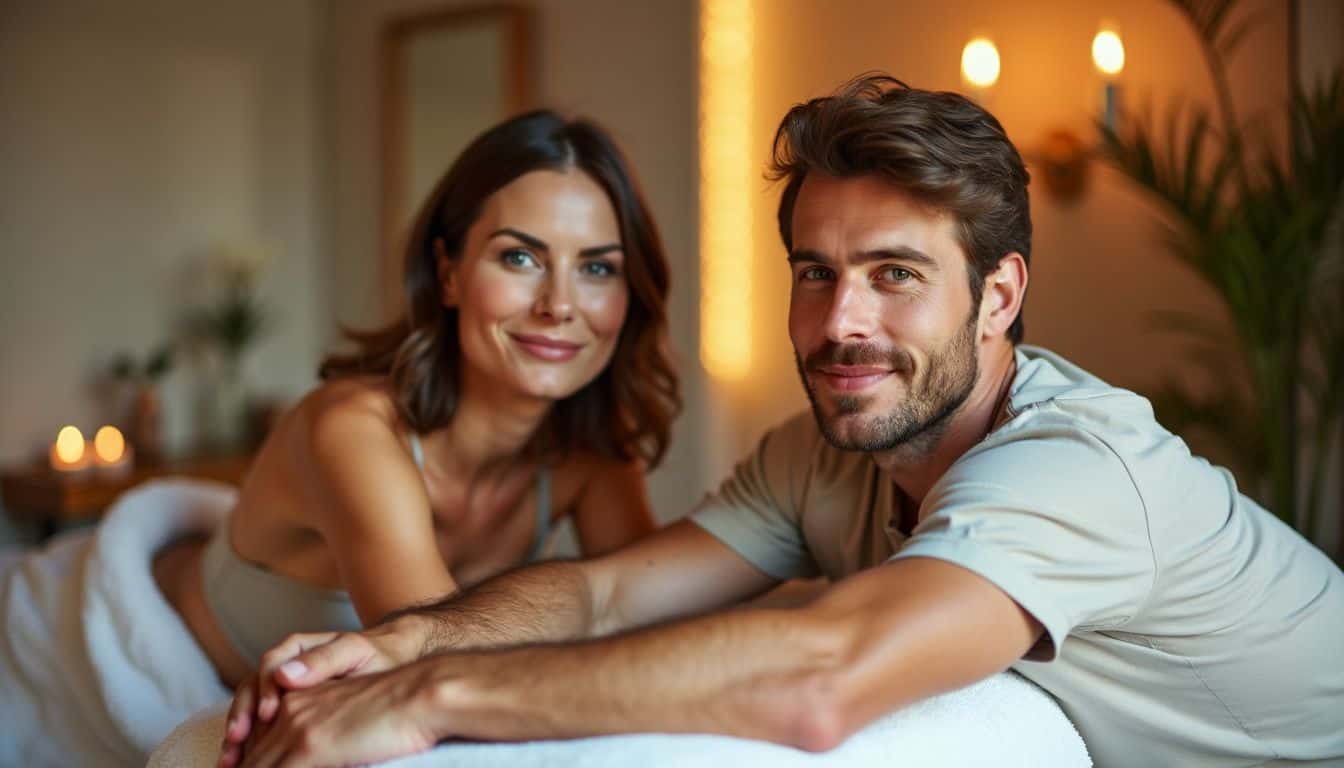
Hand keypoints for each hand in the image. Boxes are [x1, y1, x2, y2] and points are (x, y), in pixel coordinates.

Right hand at [219, 620, 423, 766]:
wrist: (395, 658)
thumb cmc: (378, 653)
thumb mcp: (355, 650)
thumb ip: (322, 660)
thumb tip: (283, 674)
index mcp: (296, 647)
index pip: (268, 667)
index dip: (263, 692)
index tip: (267, 714)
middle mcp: (284, 666)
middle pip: (250, 690)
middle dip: (240, 718)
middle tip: (236, 742)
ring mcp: (284, 688)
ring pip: (250, 708)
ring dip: (239, 733)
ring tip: (231, 758)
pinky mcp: (289, 709)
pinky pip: (262, 723)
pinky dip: (252, 741)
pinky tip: (245, 760)